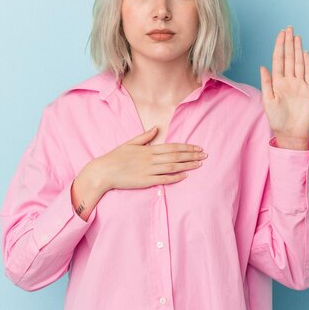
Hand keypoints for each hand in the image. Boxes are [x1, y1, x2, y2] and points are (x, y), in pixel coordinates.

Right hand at [83, 127, 206, 191]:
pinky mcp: (145, 181)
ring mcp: (148, 170)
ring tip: (199, 164)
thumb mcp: (130, 143)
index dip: (186, 147)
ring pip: (172, 167)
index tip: (198, 147)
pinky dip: (175, 177)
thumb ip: (145, 136)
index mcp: (148, 149)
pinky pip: (163, 179)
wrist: (103, 171)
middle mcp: (150, 158)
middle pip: (175, 156)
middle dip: (191, 155)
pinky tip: (185, 176)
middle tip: (205, 155)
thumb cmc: (115, 157)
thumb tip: (156, 128)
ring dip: (187, 165)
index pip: (172, 146)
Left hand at [259, 25, 308, 149]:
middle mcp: (289, 81)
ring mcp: (300, 84)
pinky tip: (305, 53)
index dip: (279, 46)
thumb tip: (262, 66)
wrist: (290, 133)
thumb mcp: (267, 100)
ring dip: (297, 49)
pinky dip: (308, 63)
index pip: (278, 59)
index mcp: (277, 82)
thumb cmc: (277, 119)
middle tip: (288, 28)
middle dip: (288, 42)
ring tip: (296, 36)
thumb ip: (266, 82)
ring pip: (299, 62)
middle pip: (289, 57)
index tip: (280, 34)